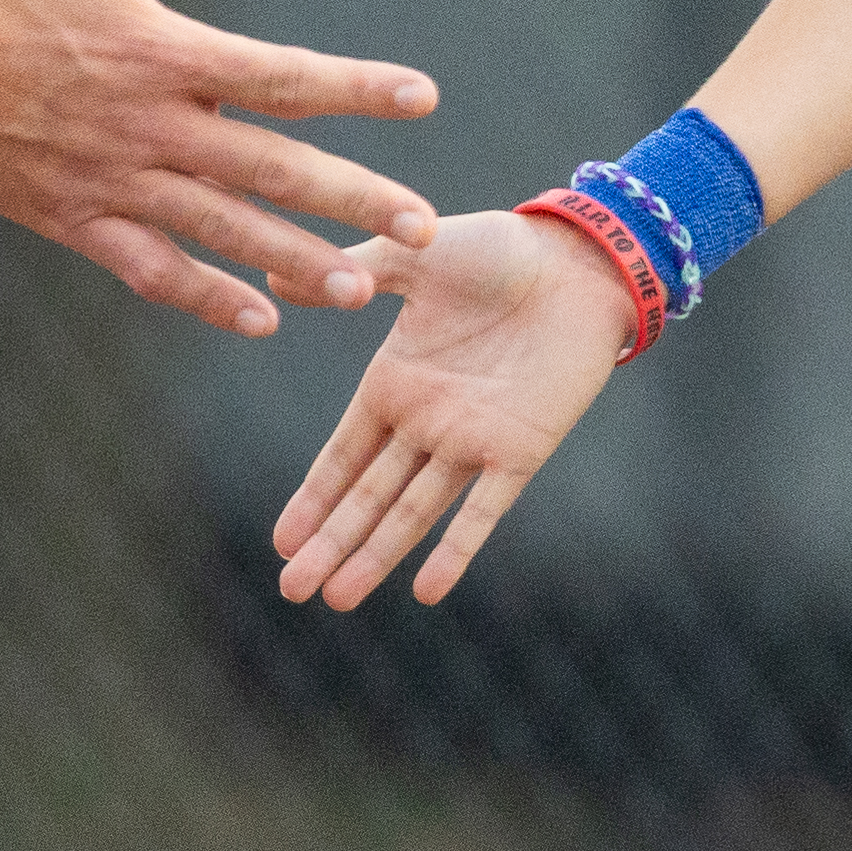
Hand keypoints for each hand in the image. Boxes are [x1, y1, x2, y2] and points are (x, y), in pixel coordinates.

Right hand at [0, 0, 439, 336]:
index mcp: (159, 53)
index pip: (280, 78)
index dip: (355, 88)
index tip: (421, 98)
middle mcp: (144, 127)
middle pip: (269, 171)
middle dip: (352, 201)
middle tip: (423, 230)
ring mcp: (106, 181)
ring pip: (219, 234)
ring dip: (294, 263)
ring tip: (361, 290)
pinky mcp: (68, 217)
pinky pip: (148, 269)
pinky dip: (205, 296)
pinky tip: (259, 319)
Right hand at [275, 208, 639, 608]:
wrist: (577, 261)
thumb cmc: (497, 251)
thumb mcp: (414, 255)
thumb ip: (354, 272)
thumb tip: (273, 275)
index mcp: (396, 382)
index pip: (343, 456)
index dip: (314, 499)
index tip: (282, 542)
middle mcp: (428, 422)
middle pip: (370, 497)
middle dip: (332, 543)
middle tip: (293, 591)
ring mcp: (473, 440)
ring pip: (414, 512)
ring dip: (378, 555)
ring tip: (339, 599)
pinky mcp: (521, 449)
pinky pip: (484, 508)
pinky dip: (458, 548)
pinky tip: (428, 589)